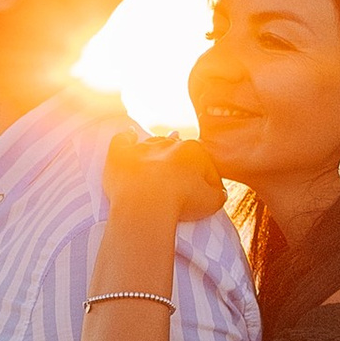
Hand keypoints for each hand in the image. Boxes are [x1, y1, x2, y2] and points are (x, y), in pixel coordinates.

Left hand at [100, 128, 225, 224]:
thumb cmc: (181, 203)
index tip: (206, 195)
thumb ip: (218, 194)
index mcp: (193, 151)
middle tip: (181, 183)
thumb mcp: (211, 202)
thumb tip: (219, 192)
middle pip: (179, 152)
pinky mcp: (121, 155)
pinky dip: (126, 138)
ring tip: (158, 163)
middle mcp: (168, 144)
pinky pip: (123, 140)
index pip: (204, 164)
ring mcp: (143, 148)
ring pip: (153, 144)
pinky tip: (129, 135)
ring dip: (157, 151)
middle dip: (181, 164)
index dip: (207, 180)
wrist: (146, 205)